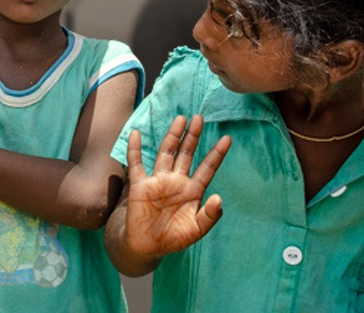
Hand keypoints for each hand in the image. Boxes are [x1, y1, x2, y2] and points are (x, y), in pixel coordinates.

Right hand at [121, 116, 230, 257]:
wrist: (147, 246)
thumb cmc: (174, 238)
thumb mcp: (196, 230)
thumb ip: (209, 216)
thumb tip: (219, 198)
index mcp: (193, 190)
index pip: (207, 168)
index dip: (216, 154)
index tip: (227, 138)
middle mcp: (177, 181)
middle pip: (187, 153)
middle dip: (193, 136)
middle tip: (200, 118)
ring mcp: (158, 181)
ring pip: (166, 153)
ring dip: (173, 136)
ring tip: (181, 119)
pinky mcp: (140, 185)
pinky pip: (137, 164)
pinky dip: (135, 149)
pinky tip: (136, 134)